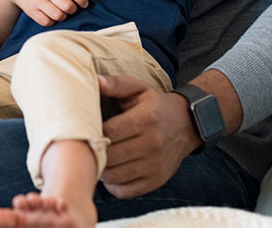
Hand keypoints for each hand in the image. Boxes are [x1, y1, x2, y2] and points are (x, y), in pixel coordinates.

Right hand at [2, 0, 86, 25]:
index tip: (84, 3)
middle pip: (68, 6)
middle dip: (73, 9)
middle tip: (72, 7)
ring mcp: (37, 1)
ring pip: (58, 16)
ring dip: (63, 16)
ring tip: (62, 11)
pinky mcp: (31, 11)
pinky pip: (47, 22)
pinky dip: (52, 21)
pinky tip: (52, 15)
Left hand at [97, 74, 198, 197]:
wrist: (186, 125)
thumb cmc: (155, 105)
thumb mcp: (138, 88)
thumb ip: (116, 84)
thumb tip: (95, 81)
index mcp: (145, 119)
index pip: (109, 132)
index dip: (92, 132)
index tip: (85, 129)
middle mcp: (152, 144)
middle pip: (110, 156)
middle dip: (94, 152)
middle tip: (87, 146)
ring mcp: (155, 166)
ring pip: (115, 176)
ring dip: (101, 169)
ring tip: (97, 157)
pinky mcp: (156, 181)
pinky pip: (126, 191)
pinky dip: (113, 185)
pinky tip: (111, 171)